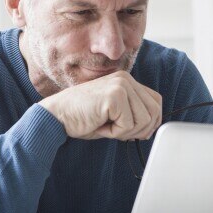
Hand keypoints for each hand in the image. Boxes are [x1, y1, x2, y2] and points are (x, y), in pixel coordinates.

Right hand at [40, 71, 161, 140]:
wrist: (56, 116)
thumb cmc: (81, 117)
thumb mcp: (113, 113)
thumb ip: (133, 113)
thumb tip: (153, 127)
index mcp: (126, 81)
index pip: (156, 102)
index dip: (150, 122)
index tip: (134, 132)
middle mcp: (126, 79)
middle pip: (154, 112)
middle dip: (139, 130)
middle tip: (117, 132)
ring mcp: (121, 86)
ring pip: (144, 120)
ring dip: (125, 132)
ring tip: (105, 126)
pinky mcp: (114, 97)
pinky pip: (128, 125)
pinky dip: (114, 133)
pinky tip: (99, 125)